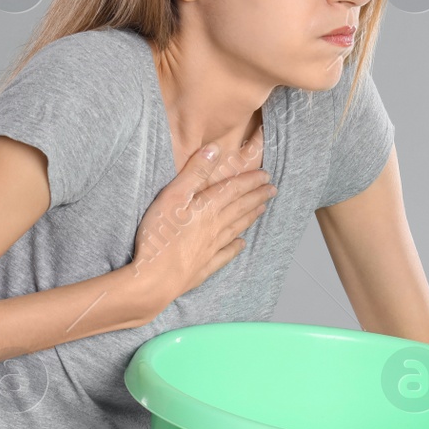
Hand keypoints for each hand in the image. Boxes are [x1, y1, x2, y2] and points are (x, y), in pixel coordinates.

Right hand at [129, 137, 273, 308]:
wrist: (155, 279)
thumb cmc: (160, 235)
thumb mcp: (172, 196)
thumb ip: (194, 172)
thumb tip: (215, 149)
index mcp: (208, 208)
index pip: (233, 189)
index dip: (249, 181)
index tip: (265, 175)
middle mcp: (214, 227)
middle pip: (239, 208)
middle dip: (256, 197)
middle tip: (272, 190)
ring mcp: (210, 248)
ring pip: (235, 228)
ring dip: (250, 217)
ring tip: (262, 209)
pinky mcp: (203, 267)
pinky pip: (225, 254)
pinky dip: (235, 248)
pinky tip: (241, 244)